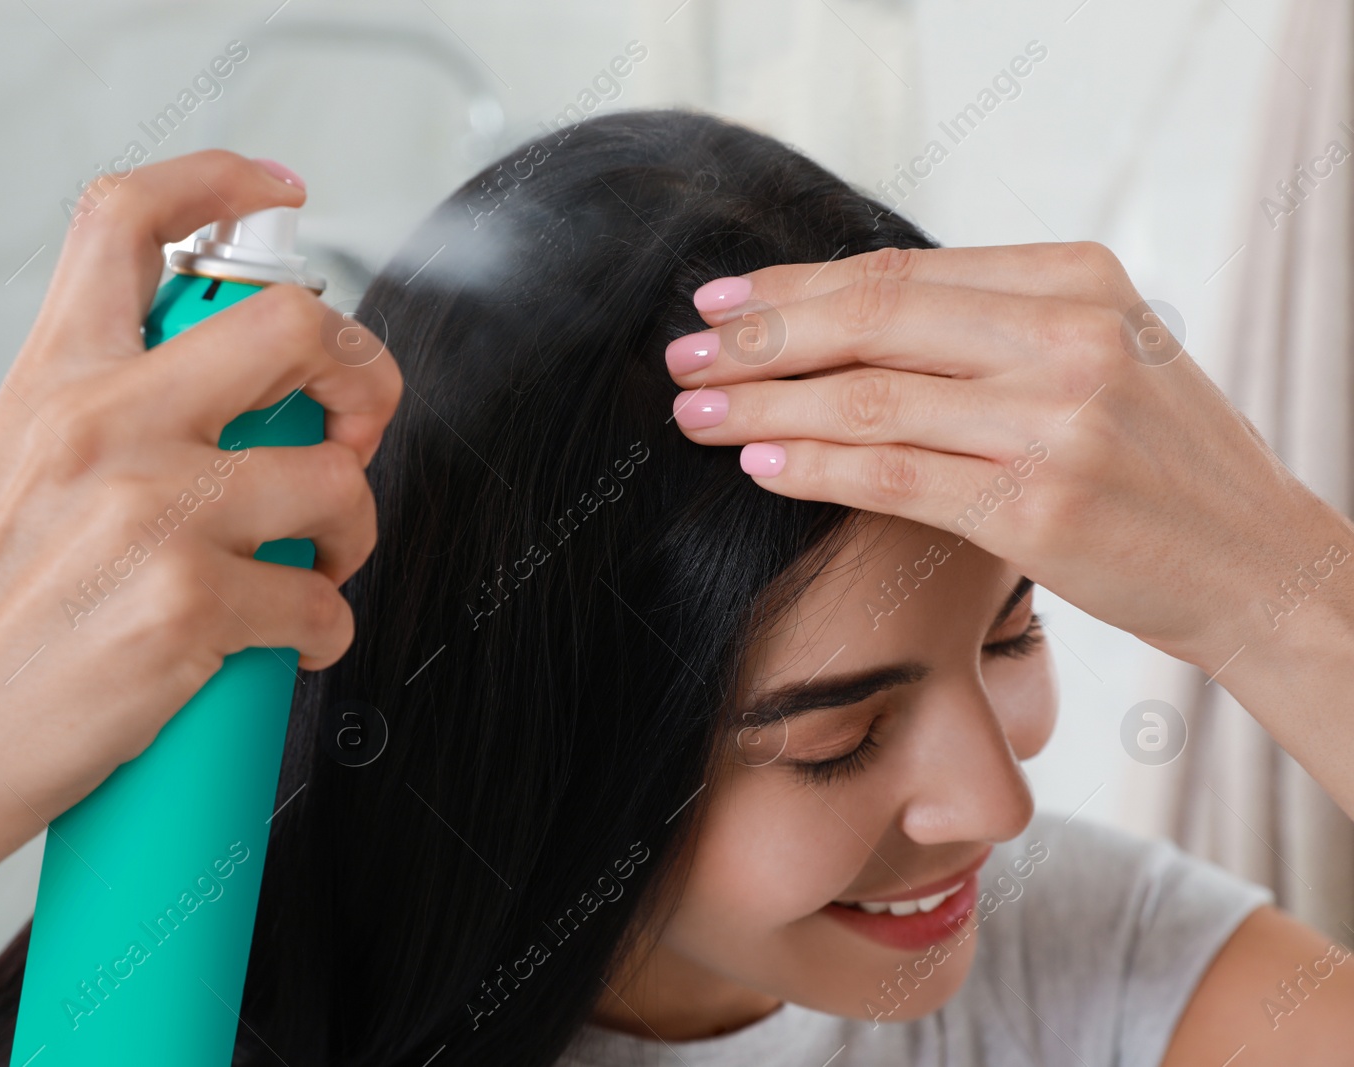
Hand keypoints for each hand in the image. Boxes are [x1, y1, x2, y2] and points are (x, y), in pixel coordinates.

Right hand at [0, 150, 400, 1066]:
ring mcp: (149, 511)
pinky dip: (330, 629)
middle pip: (291, 325)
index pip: (129, 218)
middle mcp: (103, 422)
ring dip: (356, 529)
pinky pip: (322, 603)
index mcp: (55, 377)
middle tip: (354, 427)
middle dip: (360, 371)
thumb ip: (118, 407)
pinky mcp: (187, 606)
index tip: (283, 193)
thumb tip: (248, 396)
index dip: (220, 181)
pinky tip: (293, 640)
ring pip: (335, 478)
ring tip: (320, 562)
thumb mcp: (26, 468)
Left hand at [664, 243, 1349, 674]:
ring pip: (870, 395)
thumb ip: (990, 326)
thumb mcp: (1096, 356)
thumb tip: (841, 317)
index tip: (720, 301)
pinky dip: (815, 465)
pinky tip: (758, 462)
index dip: (795, 286)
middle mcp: (1068, 336)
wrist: (1257, 563)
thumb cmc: (1157, 463)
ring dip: (765, 402)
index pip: (901, 272)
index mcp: (1077, 279)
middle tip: (682, 353)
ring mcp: (1057, 420)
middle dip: (759, 336)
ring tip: (696, 411)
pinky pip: (895, 475)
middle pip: (871, 319)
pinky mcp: (1041, 506)